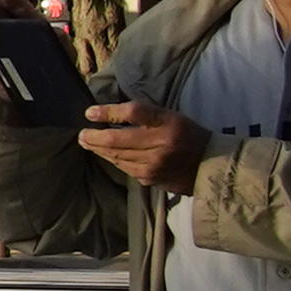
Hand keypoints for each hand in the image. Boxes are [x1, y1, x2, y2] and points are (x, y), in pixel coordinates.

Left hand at [73, 99, 205, 194]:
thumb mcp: (170, 116)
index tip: (89, 112)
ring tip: (87, 142)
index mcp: (167, 123)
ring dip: (98, 149)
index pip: (133, 113)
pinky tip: (105, 154)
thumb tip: (110, 112)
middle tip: (81, 134)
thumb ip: (144, 114)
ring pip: (117, 156)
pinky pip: (124, 167)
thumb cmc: (186, 134)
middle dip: (94, 136)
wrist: (209, 165)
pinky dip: (112, 159)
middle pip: (117, 139)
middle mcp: (160, 145)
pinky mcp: (150, 179)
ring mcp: (153, 165)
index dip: (108, 111)